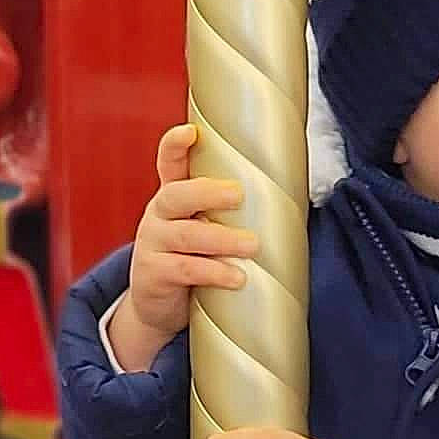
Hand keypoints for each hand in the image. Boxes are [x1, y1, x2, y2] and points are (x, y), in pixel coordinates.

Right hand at [108, 123, 255, 369]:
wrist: (155, 306)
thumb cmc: (188, 258)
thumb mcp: (199, 227)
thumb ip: (225, 211)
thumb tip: (285, 195)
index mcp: (172, 197)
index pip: (169, 163)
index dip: (175, 146)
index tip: (190, 132)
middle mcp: (158, 215)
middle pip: (178, 195)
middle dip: (208, 192)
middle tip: (239, 194)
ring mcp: (153, 244)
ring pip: (186, 235)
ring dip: (222, 239)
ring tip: (252, 246)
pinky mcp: (153, 274)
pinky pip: (185, 270)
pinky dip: (214, 272)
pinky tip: (236, 277)